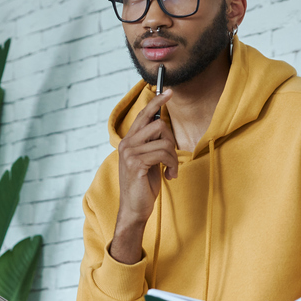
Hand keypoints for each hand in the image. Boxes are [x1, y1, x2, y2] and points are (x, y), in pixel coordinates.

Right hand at [109, 89, 175, 263]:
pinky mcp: (136, 163)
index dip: (157, 102)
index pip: (144, 115)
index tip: (169, 91)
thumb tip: (162, 124)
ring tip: (171, 170)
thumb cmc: (144, 185)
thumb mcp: (149, 160)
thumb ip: (152, 143)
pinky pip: (164, 153)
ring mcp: (130, 153)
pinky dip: (172, 165)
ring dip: (173, 157)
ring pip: (164, 140)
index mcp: (129, 141)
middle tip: (171, 158)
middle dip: (171, 140)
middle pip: (158, 124)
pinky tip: (169, 176)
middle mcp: (126, 143)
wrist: (135, 209)